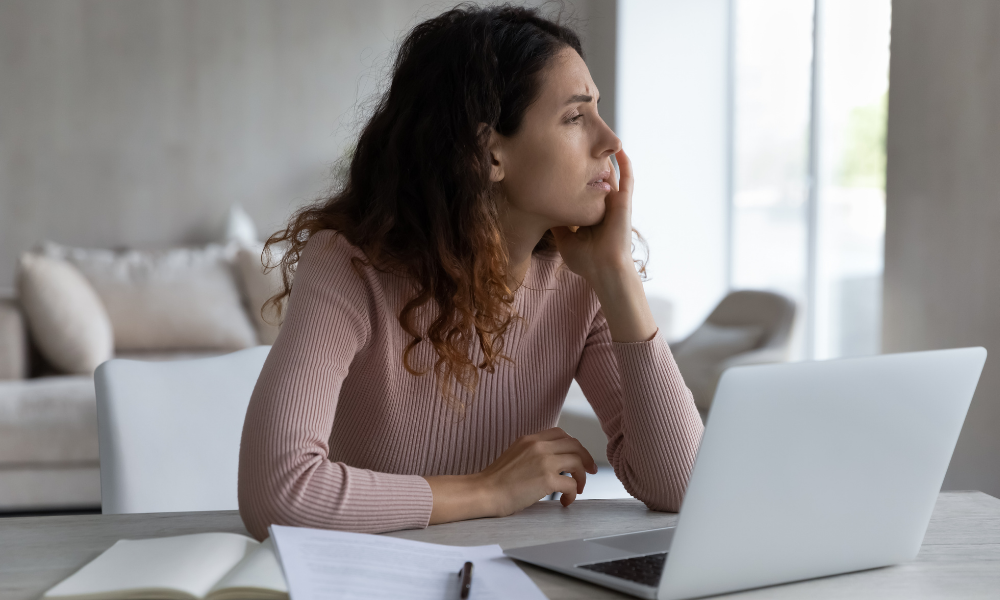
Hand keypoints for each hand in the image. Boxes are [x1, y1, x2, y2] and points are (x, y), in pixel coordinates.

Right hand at [482, 427, 597, 514]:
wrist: (485, 492)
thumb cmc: (496, 481)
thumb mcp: (514, 455)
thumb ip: (532, 453)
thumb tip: (552, 461)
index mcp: (530, 439)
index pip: (561, 434)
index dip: (574, 445)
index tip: (579, 457)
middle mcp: (539, 446)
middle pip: (574, 445)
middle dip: (585, 458)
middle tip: (589, 472)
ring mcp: (544, 461)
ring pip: (577, 462)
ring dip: (581, 476)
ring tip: (577, 489)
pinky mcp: (547, 480)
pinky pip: (571, 484)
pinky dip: (572, 494)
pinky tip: (565, 501)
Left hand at [550, 148, 634, 282]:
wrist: (604, 270)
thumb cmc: (586, 260)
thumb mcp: (563, 239)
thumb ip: (557, 223)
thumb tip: (544, 208)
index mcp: (590, 214)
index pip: (581, 190)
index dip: (572, 178)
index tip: (559, 163)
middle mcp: (603, 206)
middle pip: (595, 178)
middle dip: (588, 162)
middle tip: (576, 143)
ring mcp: (615, 203)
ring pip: (610, 174)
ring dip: (605, 158)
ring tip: (596, 138)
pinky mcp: (624, 202)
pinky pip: (628, 178)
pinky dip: (625, 163)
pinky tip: (620, 149)